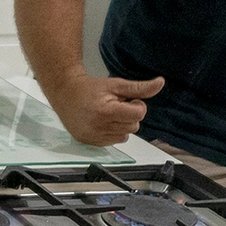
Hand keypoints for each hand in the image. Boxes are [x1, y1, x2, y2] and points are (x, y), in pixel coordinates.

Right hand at [46, 73, 163, 145]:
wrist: (64, 94)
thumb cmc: (90, 88)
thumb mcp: (116, 84)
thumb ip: (139, 88)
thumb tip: (160, 83)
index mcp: (106, 111)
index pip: (138, 115)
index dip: (137, 106)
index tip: (128, 99)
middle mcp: (99, 127)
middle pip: (133, 127)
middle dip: (130, 116)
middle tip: (118, 105)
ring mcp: (93, 137)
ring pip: (125, 136)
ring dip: (122, 125)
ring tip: (110, 114)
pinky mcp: (89, 142)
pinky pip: (113, 141)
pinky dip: (112, 132)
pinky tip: (103, 122)